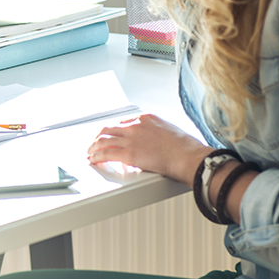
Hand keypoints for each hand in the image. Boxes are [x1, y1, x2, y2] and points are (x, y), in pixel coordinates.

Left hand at [86, 114, 212, 183]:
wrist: (188, 156)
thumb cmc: (185, 148)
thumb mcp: (170, 131)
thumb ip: (157, 134)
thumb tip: (153, 144)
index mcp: (146, 118)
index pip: (124, 122)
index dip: (115, 131)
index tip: (112, 135)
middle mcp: (135, 126)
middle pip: (109, 128)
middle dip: (100, 135)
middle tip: (95, 143)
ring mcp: (130, 139)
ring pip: (104, 139)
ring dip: (94, 146)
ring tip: (90, 152)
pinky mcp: (128, 153)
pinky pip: (106, 153)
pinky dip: (96, 157)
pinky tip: (93, 160)